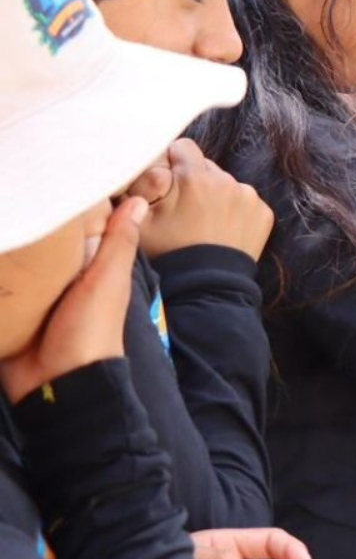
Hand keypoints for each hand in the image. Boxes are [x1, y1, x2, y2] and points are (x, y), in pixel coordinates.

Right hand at [1, 198, 146, 402]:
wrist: (57, 384)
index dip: (63, 205)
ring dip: (7, 245)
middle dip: (26, 223)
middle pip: (40, 243)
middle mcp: (57, 277)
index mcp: (86, 268)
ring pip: (13, 262)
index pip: (74, 228)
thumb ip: (118, 244)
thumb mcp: (107, 282)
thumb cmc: (90, 330)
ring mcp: (28, 296)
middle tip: (5, 184)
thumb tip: (139, 199)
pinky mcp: (4, 311)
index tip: (44, 174)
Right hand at [138, 139, 274, 260]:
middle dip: (192, 180)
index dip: (171, 161)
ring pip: (226, 184)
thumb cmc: (167, 254)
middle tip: (181, 208)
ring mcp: (249, 197)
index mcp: (195, 177)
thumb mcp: (140, 218)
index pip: (183, 147)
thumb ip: (144, 182)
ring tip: (201, 223)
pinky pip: (244, 202)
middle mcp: (227, 180)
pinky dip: (234, 210)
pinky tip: (220, 230)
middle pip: (206, 166)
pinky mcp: (263, 213)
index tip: (166, 181)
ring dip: (214, 195)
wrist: (205, 288)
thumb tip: (156, 165)